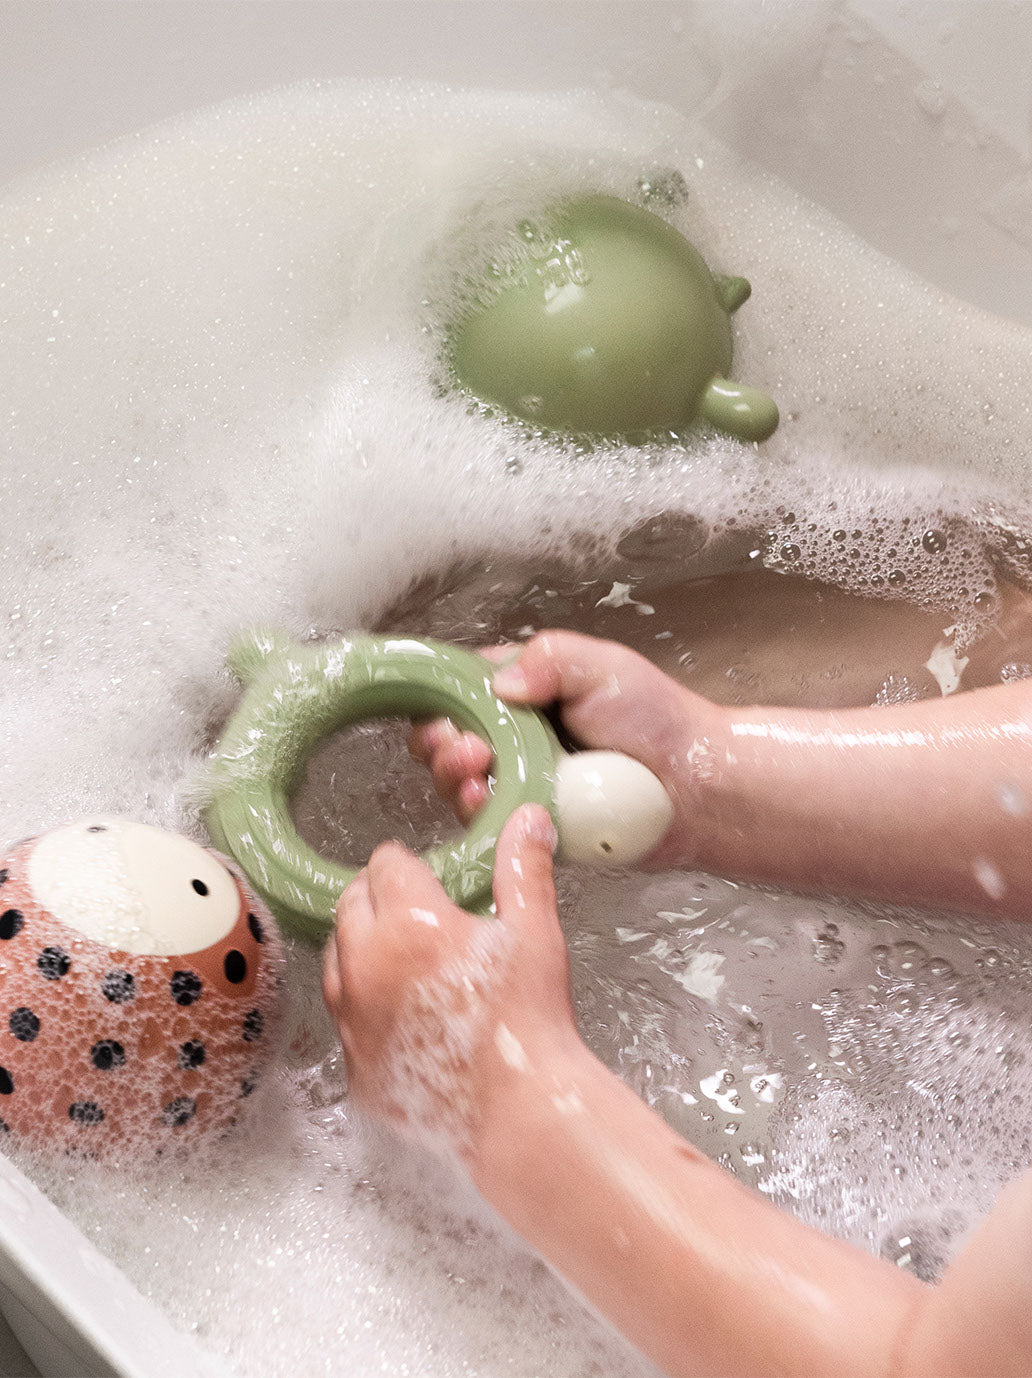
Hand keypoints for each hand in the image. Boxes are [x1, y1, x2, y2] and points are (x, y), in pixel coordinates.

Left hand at [321, 803, 579, 1162]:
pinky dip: (364, 1008)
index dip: (408, 864)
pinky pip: (344, 1021)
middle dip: (378, 897)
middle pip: (350, 903)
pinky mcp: (353, 1068)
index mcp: (408, 922)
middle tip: (418, 911)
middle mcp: (365, 964)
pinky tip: (401, 1015)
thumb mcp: (534, 932)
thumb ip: (524, 868)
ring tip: (404, 958)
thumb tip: (528, 814)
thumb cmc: (531, 1017)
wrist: (521, 1112)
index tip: (427, 875)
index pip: (385, 863)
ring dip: (361, 947)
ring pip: (335, 959)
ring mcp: (351, 1020)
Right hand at [410, 630, 719, 865]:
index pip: (460, 688)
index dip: (443, 699)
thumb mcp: (603, 666)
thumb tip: (501, 683)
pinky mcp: (527, 824)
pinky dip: (476, 815)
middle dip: (440, 742)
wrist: (695, 787)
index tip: (448, 712)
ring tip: (477, 770)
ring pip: (457, 782)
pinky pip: (486, 824)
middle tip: (468, 747)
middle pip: (446, 737)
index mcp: (525, 689)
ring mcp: (518, 782)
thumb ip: (549, 659)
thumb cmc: (658, 721)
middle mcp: (513, 736)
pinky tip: (485, 803)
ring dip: (453, 777)